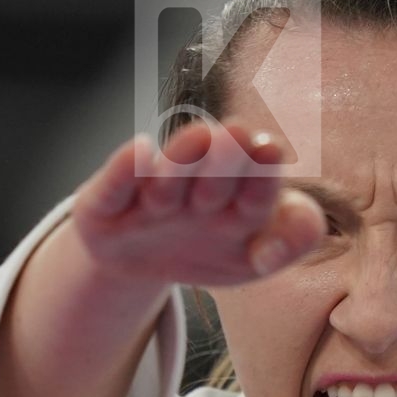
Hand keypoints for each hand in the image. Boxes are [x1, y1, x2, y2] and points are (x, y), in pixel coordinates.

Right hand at [69, 118, 326, 287]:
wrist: (140, 261)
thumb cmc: (207, 247)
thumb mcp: (252, 258)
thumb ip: (290, 241)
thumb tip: (270, 253)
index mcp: (241, 201)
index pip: (260, 191)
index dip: (264, 175)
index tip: (271, 150)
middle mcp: (196, 190)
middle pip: (215, 179)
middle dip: (228, 161)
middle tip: (241, 136)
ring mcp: (150, 198)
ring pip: (167, 182)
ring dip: (183, 161)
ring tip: (200, 138)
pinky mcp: (105, 206)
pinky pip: (114, 188)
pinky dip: (124, 170)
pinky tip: (139, 151)